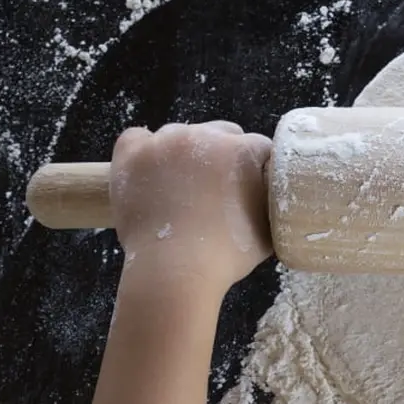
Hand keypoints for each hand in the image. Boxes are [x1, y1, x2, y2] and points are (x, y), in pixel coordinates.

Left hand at [110, 122, 272, 292]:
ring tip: (179, 186)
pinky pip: (137, 137)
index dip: (255, 166)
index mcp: (242, 150)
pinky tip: (150, 172)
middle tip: (215, 188)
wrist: (174, 270)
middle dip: (222, 155)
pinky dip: (144, 151)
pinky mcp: (132, 155)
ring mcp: (164, 143)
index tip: (248, 186)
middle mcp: (204, 136)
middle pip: (220, 133)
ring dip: (184, 153)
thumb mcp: (269, 230)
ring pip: (179, 134)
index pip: (257, 146)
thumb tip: (270, 197)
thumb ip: (271, 204)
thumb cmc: (226, 256)